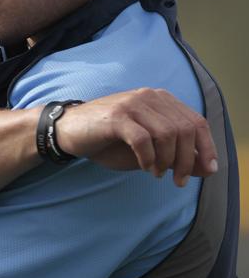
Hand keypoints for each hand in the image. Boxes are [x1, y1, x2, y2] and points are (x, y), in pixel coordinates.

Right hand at [55, 88, 217, 186]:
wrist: (69, 130)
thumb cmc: (109, 141)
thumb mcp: (148, 151)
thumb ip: (176, 156)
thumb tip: (207, 169)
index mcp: (161, 100)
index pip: (196, 122)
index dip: (206, 147)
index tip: (207, 171)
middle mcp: (149, 97)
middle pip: (185, 129)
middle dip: (186, 160)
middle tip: (177, 180)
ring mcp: (132, 104)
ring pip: (167, 134)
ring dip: (166, 160)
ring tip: (157, 174)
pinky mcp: (116, 116)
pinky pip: (143, 139)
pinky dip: (148, 158)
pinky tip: (144, 166)